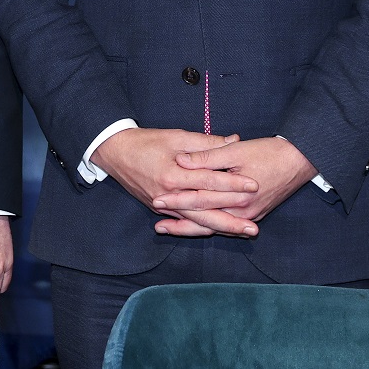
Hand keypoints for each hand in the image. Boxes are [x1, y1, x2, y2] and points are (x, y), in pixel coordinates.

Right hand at [92, 128, 258, 237]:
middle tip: (254, 223)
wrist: (114, 152)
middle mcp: (168, 194)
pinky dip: (202, 227)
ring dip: (221, 227)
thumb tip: (234, 140)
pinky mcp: (159, 209)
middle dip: (231, 218)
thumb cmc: (145, 141)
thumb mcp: (176, 136)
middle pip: (205, 209)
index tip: (253, 185)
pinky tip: (219, 231)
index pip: (208, 181)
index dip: (232, 183)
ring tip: (243, 231)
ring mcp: (163, 204)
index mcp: (172, 174)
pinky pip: (185, 221)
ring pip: (196, 221)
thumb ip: (206, 142)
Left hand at [150, 136, 316, 234]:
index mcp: (236, 195)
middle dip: (180, 223)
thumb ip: (207, 157)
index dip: (177, 200)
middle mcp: (243, 211)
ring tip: (169, 229)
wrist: (300, 160)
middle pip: (205, 221)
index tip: (157, 200)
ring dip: (192, 228)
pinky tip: (196, 226)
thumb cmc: (268, 152)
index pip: (200, 200)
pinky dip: (209, 226)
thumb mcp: (235, 151)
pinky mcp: (253, 214)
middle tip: (157, 225)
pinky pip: (226, 226)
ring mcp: (249, 215)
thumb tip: (181, 160)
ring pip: (215, 227)